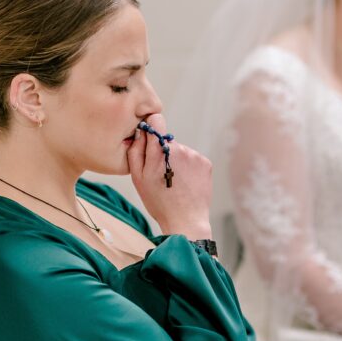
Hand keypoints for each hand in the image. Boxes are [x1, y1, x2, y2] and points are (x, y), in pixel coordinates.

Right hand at [127, 112, 212, 238]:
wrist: (186, 220)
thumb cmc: (159, 202)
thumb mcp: (138, 178)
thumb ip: (136, 151)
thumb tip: (140, 132)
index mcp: (160, 150)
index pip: (156, 120)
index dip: (151, 128)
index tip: (149, 140)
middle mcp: (179, 148)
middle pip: (167, 140)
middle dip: (162, 152)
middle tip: (161, 174)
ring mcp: (194, 155)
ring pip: (180, 151)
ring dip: (176, 161)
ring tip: (174, 182)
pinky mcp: (206, 163)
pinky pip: (192, 159)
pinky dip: (188, 168)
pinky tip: (185, 183)